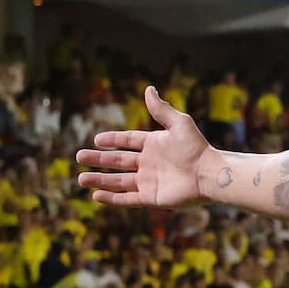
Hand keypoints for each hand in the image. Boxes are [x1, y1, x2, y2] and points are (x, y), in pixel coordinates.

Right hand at [77, 86, 211, 206]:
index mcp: (155, 144)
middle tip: (79, 157)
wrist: (209, 174)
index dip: (112, 140)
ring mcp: (150, 181)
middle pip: (118, 161)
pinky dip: (112, 198)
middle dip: (98, 160)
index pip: (128, 141)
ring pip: (119, 181)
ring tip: (80, 178)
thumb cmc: (196, 147)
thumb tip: (148, 88)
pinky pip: (127, 199)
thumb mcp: (178, 123)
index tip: (96, 139)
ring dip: (100, 179)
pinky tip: (96, 195)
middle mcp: (150, 163)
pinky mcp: (152, 197)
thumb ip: (161, 109)